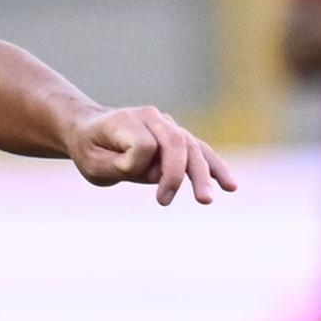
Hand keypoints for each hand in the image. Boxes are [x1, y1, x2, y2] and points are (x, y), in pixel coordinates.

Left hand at [67, 105, 236, 205]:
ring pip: (193, 148)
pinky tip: (230, 186)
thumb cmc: (90, 149)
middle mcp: (153, 118)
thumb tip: (160, 173)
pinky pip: (200, 152)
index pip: (143, 144)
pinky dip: (215, 168)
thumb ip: (122, 165)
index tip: (119, 172)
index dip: (134, 164)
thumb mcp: (93, 162)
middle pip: (177, 143)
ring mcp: (169, 126)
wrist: (91, 132)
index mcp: (128, 120)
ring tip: (206, 200)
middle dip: (178, 174)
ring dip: (203, 175)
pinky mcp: (179, 139)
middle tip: (166, 201)